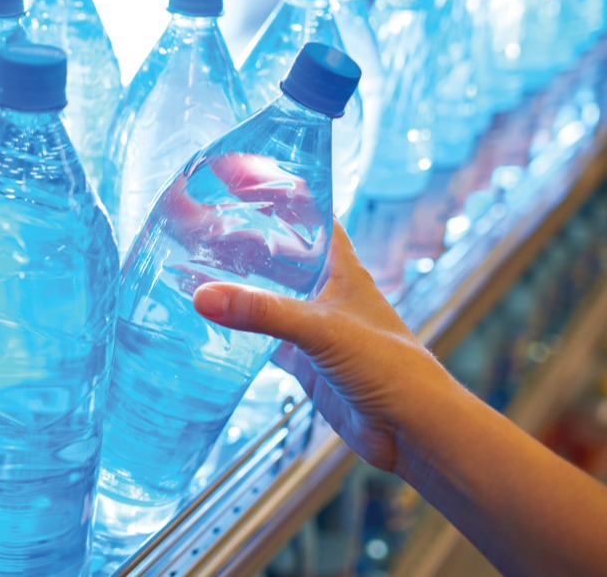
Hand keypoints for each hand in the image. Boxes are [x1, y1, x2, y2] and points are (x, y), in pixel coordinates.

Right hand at [191, 220, 454, 474]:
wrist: (412, 428)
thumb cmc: (389, 367)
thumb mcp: (321, 330)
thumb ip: (262, 312)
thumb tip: (203, 295)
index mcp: (342, 269)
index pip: (310, 217)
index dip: (281, 194)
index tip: (242, 177)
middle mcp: (327, 292)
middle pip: (281, 255)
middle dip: (246, 241)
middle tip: (202, 226)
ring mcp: (314, 327)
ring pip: (269, 296)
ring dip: (240, 285)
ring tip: (195, 268)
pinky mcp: (305, 361)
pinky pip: (264, 338)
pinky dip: (240, 331)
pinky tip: (213, 325)